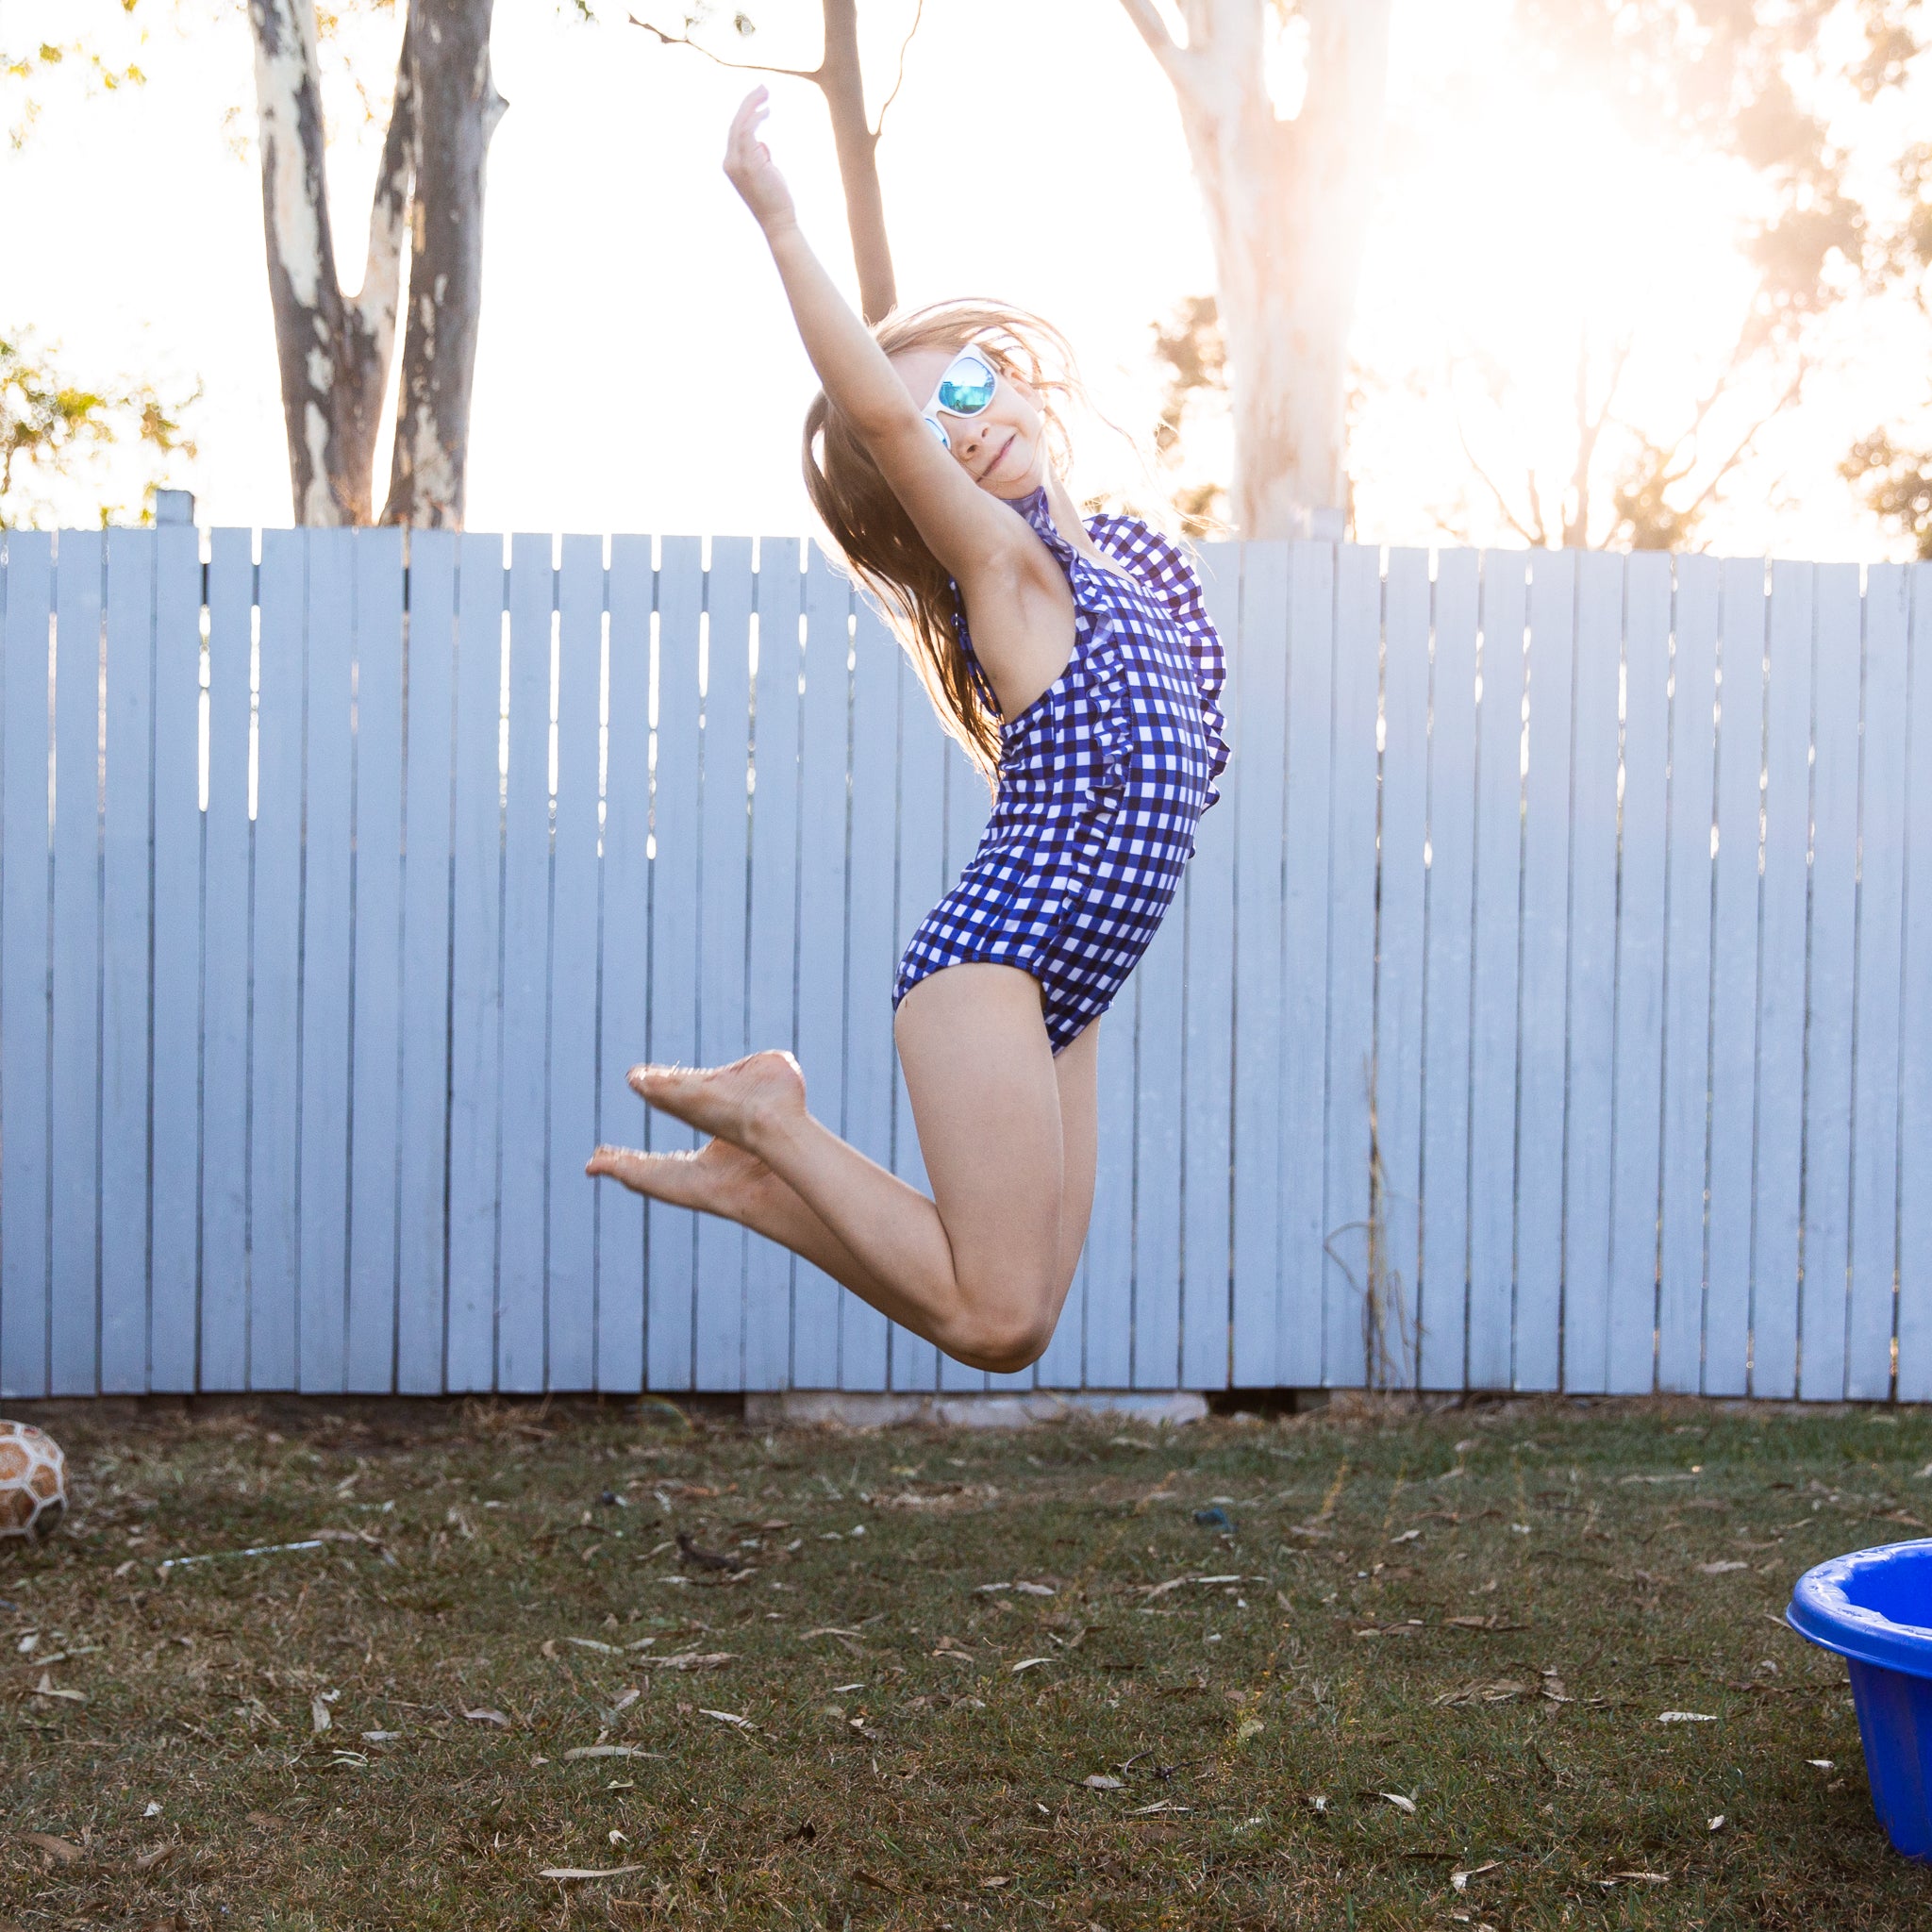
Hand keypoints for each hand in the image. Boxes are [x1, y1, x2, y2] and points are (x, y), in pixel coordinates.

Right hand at [723, 87, 796, 234]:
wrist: (777, 221)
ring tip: (766, 92)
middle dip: (749, 103)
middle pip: (735, 124)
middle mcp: (730, 162)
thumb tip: (762, 144)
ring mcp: (737, 162)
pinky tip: (767, 111)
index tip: (760, 102)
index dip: (746, 113)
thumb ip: (761, 156)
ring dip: (753, 105)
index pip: (736, 132)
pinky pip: (748, 131)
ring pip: (740, 124)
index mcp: (732, 164)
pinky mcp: (748, 163)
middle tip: (763, 88)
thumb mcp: (766, 173)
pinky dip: (756, 118)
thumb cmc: (775, 200)